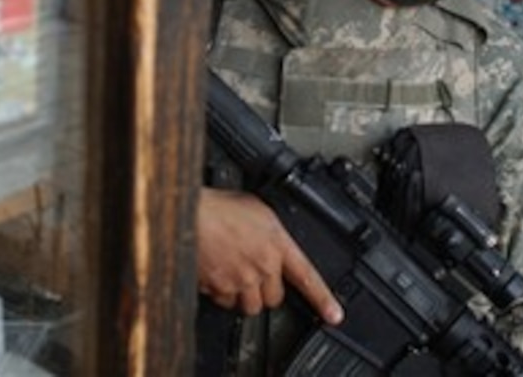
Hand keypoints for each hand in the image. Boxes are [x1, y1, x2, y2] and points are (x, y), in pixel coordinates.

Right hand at [197, 187, 343, 324]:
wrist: (187, 214)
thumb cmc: (217, 207)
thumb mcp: (256, 210)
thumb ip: (270, 232)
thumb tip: (272, 240)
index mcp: (277, 244)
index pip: (307, 277)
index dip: (323, 299)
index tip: (334, 315)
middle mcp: (262, 266)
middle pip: (274, 298)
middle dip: (265, 289)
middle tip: (253, 272)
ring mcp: (240, 280)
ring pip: (250, 305)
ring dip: (244, 295)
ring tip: (233, 272)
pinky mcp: (219, 289)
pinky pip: (224, 301)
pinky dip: (220, 292)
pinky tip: (215, 272)